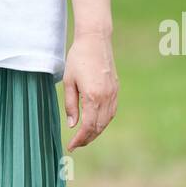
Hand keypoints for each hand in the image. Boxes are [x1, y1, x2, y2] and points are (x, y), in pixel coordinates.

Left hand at [62, 33, 118, 150]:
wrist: (95, 40)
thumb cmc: (78, 58)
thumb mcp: (68, 81)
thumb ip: (70, 105)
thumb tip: (72, 125)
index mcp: (93, 96)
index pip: (88, 127)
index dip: (79, 139)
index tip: (71, 146)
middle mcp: (106, 97)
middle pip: (99, 127)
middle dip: (87, 138)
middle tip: (76, 144)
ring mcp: (113, 94)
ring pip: (107, 121)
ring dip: (96, 131)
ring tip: (84, 137)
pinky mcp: (116, 89)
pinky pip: (111, 112)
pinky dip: (103, 121)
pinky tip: (95, 123)